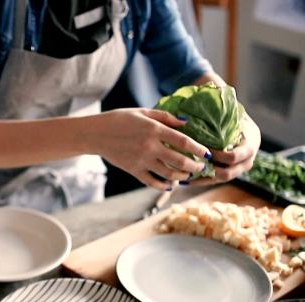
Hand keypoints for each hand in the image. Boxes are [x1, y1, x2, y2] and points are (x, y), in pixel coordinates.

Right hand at [93, 108, 209, 189]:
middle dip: (195, 166)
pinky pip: (152, 182)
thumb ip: (165, 117)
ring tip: (187, 176)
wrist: (96, 134)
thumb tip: (186, 122)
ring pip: (168, 174)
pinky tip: (170, 185)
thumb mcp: (143, 112)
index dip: (199, 149)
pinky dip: (163, 186)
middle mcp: (150, 147)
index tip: (208, 153)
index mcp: (155, 130)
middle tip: (201, 168)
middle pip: (180, 161)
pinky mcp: (133, 170)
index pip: (184, 142)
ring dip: (181, 177)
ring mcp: (141, 160)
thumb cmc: (119, 119)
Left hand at [191, 113, 260, 185]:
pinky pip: (215, 181)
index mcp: (250, 145)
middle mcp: (248, 160)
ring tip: (184, 175)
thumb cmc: (235, 117)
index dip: (217, 156)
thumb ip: (220, 111)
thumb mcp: (232, 113)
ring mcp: (239, 170)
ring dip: (202, 178)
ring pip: (220, 179)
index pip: (233, 157)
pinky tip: (185, 180)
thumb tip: (196, 100)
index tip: (202, 150)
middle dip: (209, 169)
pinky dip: (201, 180)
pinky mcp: (230, 174)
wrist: (242, 126)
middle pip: (228, 173)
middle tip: (191, 164)